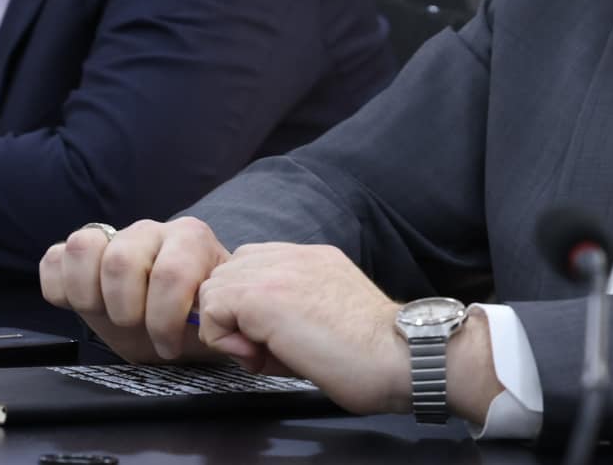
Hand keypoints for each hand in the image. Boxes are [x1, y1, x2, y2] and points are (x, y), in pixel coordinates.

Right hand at [39, 216, 249, 363]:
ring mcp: (112, 235)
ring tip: (109, 317)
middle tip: (137, 329)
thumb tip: (224, 334)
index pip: (170, 273)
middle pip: (119, 260)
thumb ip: (220, 325)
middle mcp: (151, 231)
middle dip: (126, 310)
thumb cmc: (194, 320)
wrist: (174, 316)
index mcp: (190, 240)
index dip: (165, 319)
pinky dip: (60, 289)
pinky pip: (53, 258)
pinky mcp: (81, 251)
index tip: (169, 346)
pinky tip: (85, 307)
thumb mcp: (214, 325)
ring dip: (90, 296)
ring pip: (82, 247)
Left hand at [194, 243, 418, 415]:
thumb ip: (289, 317)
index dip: (250, 306)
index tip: (271, 340)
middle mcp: (292, 255)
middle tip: (264, 351)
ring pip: (214, 290)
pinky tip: (258, 355)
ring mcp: (276, 269)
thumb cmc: (374, 355)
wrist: (400, 356)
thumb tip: (250, 340)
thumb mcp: (327, 320)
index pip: (253, 266)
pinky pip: (211, 310)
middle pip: (228, 275)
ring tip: (264, 354)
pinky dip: (223, 337)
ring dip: (228, 326)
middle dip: (234, 315)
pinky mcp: (261, 295)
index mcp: (311, 260)